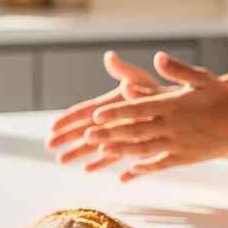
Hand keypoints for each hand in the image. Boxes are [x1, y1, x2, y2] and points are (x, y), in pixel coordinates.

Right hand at [45, 50, 170, 169]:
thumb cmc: (159, 91)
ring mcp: (119, 133)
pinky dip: (100, 163)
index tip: (52, 126)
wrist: (179, 109)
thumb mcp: (142, 79)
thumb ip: (125, 72)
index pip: (84, 112)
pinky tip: (87, 171)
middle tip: (48, 146)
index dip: (68, 119)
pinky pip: (112, 156)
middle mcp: (111, 119)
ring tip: (60, 161)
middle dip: (66, 138)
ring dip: (77, 153)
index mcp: (110, 104)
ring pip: (95, 145)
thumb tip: (111, 57)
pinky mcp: (129, 145)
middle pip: (84, 130)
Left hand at [85, 52, 227, 180]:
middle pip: (136, 130)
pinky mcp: (185, 158)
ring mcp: (179, 143)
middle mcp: (173, 125)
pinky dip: (144, 168)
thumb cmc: (222, 98)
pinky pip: (161, 164)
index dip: (116, 112)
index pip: (138, 107)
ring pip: (145, 149)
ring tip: (101, 152)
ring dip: (121, 151)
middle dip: (110, 133)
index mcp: (173, 104)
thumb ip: (178, 70)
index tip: (96, 115)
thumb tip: (158, 57)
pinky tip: (128, 171)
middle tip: (87, 136)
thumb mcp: (202, 78)